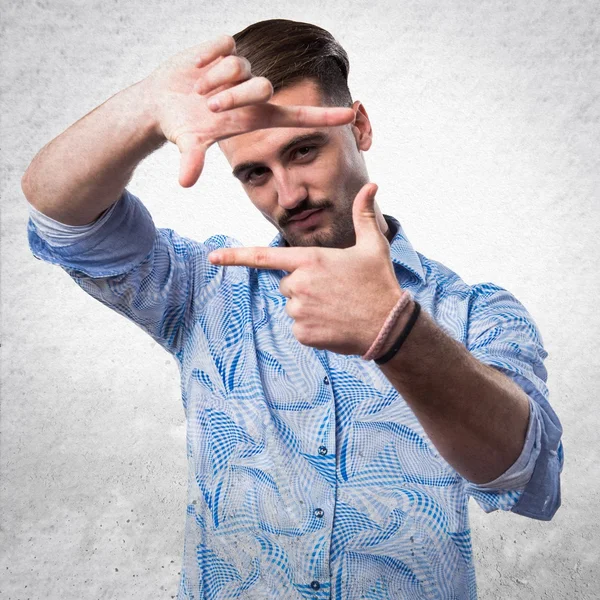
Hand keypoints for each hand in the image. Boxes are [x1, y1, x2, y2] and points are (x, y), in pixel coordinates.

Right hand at [143, 35, 355, 187]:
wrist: (161, 102)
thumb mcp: (189, 143)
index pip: (298, 116)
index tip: (350, 116)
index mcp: (256, 117)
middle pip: (263, 87)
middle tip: (209, 107)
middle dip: (233, 97)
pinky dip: (205, 59)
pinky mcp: (225, 48)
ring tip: (197, 91)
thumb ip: (192, 159)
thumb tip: (185, 181)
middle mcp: (253, 92)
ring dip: (215, 80)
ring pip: (240, 66)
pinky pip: (223, 46)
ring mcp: (240, 69)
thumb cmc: (183, 127)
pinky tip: (194, 69)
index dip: (323, 117)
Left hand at [206, 183, 404, 355]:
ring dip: (308, 306)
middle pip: (286, 283)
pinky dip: (313, 327)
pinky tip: (334, 323)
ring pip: (292, 305)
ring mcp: (299, 311)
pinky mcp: (303, 333)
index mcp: (310, 260)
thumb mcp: (373, 245)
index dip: (235, 256)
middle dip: (303, 285)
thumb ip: (364, 215)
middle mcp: (299, 285)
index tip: (212, 258)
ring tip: (336, 307)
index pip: (264, 256)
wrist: (389, 325)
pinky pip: (299, 327)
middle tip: (333, 290)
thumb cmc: (379, 282)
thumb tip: (371, 185)